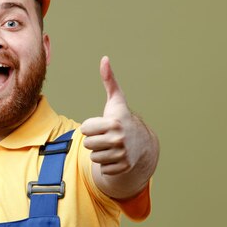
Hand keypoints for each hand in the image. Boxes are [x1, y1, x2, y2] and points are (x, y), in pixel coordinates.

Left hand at [80, 56, 140, 175]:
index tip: (102, 125)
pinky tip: (115, 156)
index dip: (90, 127)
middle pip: (87, 144)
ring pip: (93, 156)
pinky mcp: (122, 167)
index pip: (84, 129)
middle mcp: (118, 140)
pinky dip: (107, 163)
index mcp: (113, 123)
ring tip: (110, 146)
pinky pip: (102, 167)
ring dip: (99, 152)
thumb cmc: (122, 119)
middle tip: (105, 136)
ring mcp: (121, 155)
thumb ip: (109, 80)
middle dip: (94, 140)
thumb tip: (104, 58)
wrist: (142, 143)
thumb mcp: (116, 101)